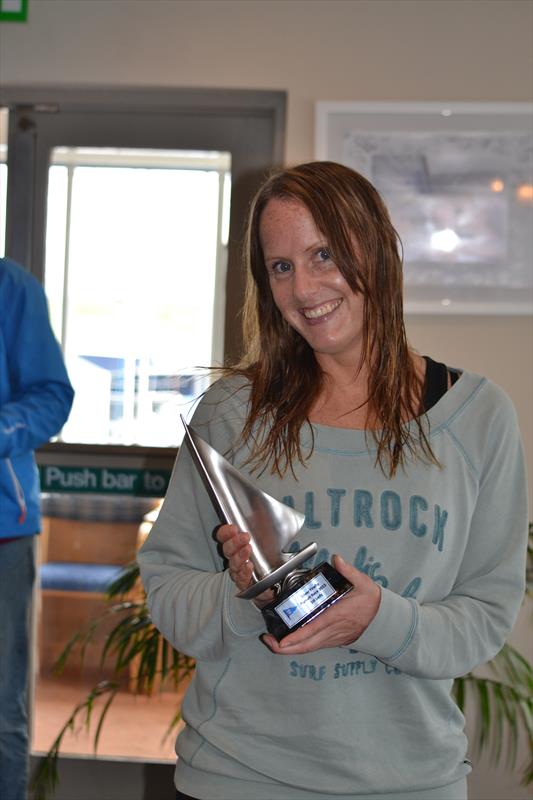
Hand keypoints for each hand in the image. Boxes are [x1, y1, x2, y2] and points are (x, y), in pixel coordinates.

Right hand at [215, 524, 273, 605]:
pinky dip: (244, 573)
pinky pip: (240, 580)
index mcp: (237, 543)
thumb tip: (258, 503)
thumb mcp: (268, 530)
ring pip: (233, 565)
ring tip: (248, 550)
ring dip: (239, 557)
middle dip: (234, 542)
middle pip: (227, 550)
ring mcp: (239, 571)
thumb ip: (261, 516)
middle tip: (245, 537)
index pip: (223, 537)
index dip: (225, 532)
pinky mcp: (246, 583)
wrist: (280, 575)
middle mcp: (235, 557)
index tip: (233, 528)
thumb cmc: (270, 552)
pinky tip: (249, 567)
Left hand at [261, 554, 380, 654]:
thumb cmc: (370, 601)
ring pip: (308, 648)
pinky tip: (288, 642)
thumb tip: (337, 559)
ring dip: (290, 649)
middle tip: (268, 641)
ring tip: (273, 642)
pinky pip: (313, 646)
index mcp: (336, 615)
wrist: (382, 619)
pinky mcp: (331, 640)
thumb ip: (349, 571)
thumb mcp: (363, 583)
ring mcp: (331, 638)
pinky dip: (299, 646)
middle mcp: (332, 630)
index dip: (297, 636)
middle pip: (306, 645)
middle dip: (286, 647)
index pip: (313, 628)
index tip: (282, 640)